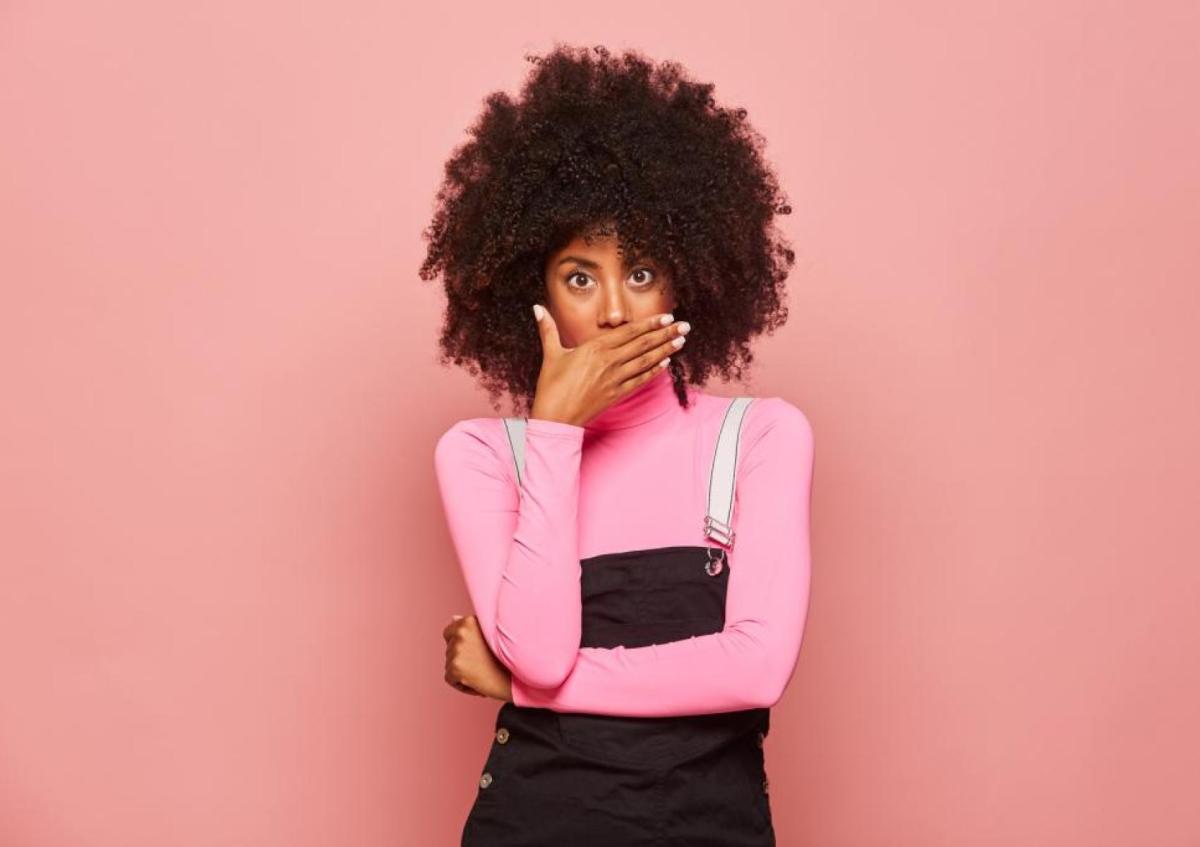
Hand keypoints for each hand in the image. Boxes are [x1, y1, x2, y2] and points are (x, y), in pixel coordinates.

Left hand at [443, 614, 512, 701]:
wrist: (517, 676)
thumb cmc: (508, 656)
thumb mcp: (490, 633)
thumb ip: (470, 626)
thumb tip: (452, 619)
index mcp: (468, 622)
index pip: (448, 632)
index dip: (459, 643)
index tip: (473, 651)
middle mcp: (460, 633)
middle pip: (449, 650)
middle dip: (462, 659)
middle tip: (482, 664)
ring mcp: (457, 650)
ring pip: (449, 665)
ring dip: (463, 672)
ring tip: (483, 672)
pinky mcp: (455, 667)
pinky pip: (450, 679)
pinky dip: (462, 684)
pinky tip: (478, 683)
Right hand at [529, 306, 689, 426]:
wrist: (556, 419)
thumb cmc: (551, 386)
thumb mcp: (551, 354)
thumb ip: (548, 329)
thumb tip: (537, 307)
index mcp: (595, 349)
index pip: (629, 332)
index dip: (650, 324)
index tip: (666, 316)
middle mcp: (609, 362)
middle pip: (644, 344)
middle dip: (666, 333)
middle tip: (684, 325)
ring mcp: (615, 379)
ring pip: (646, 361)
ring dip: (666, 350)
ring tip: (681, 340)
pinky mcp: (617, 394)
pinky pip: (641, 380)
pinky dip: (654, 370)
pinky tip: (666, 363)